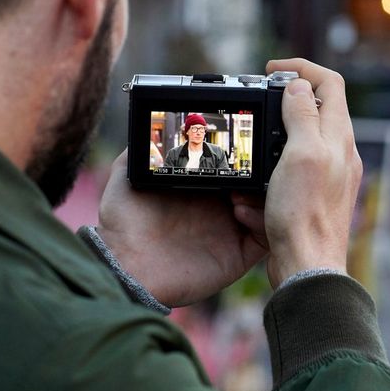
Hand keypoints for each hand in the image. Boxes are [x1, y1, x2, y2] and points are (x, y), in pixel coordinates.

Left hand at [96, 152, 267, 307]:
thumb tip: (149, 124)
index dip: (241, 157)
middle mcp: (219, 209)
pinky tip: (240, 209)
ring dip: (263, 195)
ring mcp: (229, 232)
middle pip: (256, 187)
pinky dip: (262, 220)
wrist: (124, 266)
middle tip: (249, 166)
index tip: (239, 148)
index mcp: (200, 189)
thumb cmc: (122, 225)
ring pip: (267, 209)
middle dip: (260, 173)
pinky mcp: (236, 255)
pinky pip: (265, 238)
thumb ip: (141, 150)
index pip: (233, 168)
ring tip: (240, 190)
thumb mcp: (126, 177)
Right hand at [261, 58, 362, 287]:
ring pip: (300, 140)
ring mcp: (329, 175)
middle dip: (285, 100)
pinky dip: (268, 173)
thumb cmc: (305, 214)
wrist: (307, 266)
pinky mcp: (315, 196)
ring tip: (250, 152)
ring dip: (272, 140)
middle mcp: (339, 152)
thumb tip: (299, 85)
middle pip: (317, 108)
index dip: (301, 68)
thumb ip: (302, 115)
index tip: (272, 69)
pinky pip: (290, 172)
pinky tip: (252, 192)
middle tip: (259, 102)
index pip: (330, 83)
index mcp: (338, 136)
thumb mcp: (301, 153)